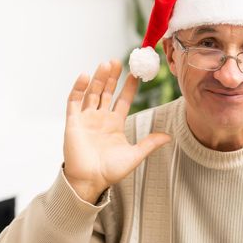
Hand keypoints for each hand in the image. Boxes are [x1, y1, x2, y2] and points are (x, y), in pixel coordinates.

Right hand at [63, 60, 170, 203]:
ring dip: (98, 78)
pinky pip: (74, 101)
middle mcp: (101, 118)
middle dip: (113, 77)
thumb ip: (150, 143)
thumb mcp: (135, 154)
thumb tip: (169, 136)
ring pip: (92, 92)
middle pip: (107, 92)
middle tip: (119, 61)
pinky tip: (84, 75)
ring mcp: (86, 118)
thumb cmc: (111, 171)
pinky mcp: (73, 121)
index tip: (137, 73)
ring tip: (106, 63)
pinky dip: (78, 88)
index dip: (129, 86)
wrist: (91, 181)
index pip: (123, 99)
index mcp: (115, 124)